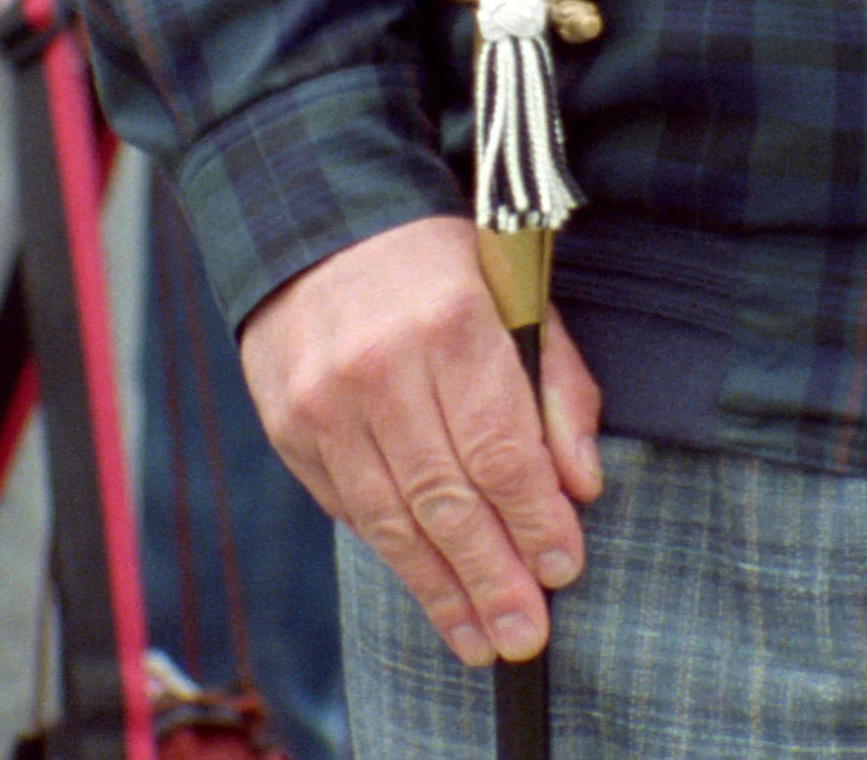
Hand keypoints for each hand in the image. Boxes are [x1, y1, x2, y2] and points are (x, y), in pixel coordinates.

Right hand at [239, 215, 602, 665]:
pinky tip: (427, 585)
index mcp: (449, 324)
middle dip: (490, 577)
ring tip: (478, 639)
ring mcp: (321, 400)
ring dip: (440, 589)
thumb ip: (555, 389)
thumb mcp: (517, 300)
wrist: (319, 227)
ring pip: (390, 518)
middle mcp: (377, 366)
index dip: (534, 518)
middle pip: (444, 498)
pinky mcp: (286, 426)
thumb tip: (581, 485)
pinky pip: (346, 507)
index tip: (562, 568)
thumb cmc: (438, 268)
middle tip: (523, 636)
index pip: (499, 448)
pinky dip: (391, 550)